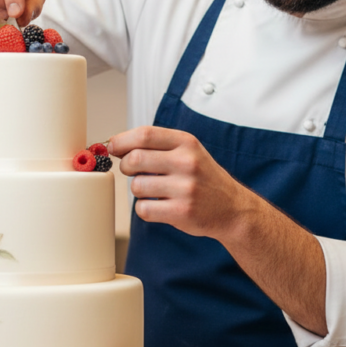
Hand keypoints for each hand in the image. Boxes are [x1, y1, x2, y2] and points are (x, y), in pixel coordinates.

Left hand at [110, 126, 327, 333]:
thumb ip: (156, 145)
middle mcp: (187, 162)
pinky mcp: (182, 212)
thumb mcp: (188, 152)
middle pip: (135, 159)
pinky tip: (159, 206)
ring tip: (155, 191)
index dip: (122, 141)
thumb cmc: (203, 178)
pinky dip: (145, 209)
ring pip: (136, 186)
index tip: (112, 147)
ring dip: (138, 190)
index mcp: (187, 143)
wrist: (233, 208)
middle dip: (126, 166)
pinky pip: (143, 209)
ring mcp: (185, 188)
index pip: (144, 134)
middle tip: (132, 171)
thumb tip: (114, 145)